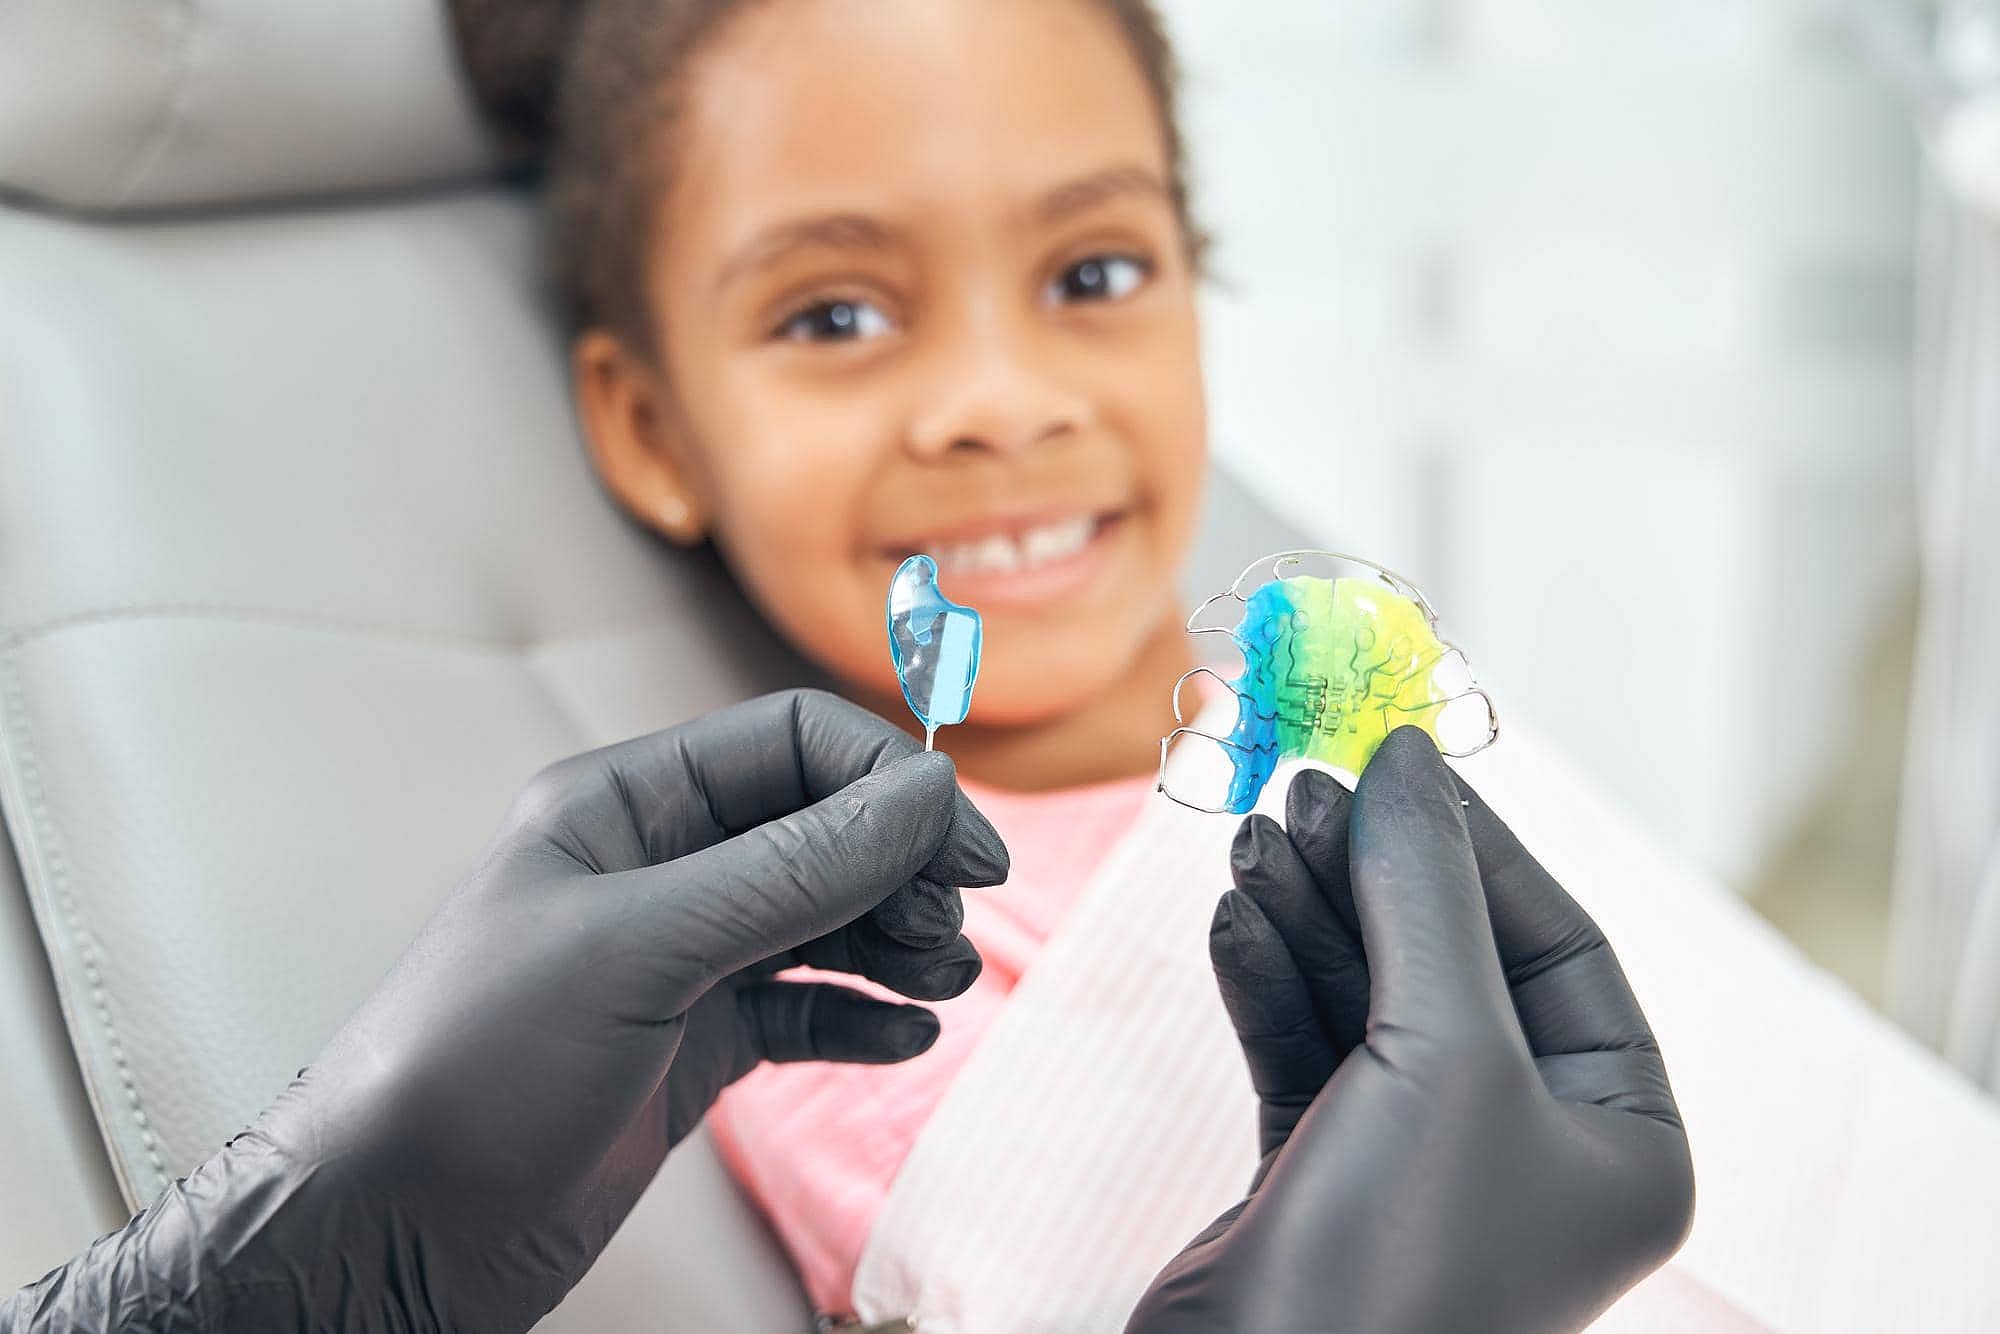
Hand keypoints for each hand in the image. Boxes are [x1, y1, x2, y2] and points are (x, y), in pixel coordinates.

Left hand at [5, 690, 1006, 1333]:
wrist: (389, 1231)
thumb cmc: (475, 1062)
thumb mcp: (642, 947)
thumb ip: (792, 870)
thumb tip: (927, 795)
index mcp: (627, 804)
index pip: (793, 744)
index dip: (890, 782)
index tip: (964, 846)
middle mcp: (660, 869)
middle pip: (823, 831)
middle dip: (902, 868)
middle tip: (954, 928)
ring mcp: (679, 961)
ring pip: (825, 921)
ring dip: (896, 942)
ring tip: (942, 982)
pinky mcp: (692, 1047)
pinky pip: (806, 1009)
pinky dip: (864, 1018)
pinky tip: (905, 1039)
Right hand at [1128, 727, 1693, 1333]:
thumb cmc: (1399, 1253)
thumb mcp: (1443, 1047)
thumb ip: (1427, 890)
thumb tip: (1407, 755)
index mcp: (1621, 1137)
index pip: (1563, 944)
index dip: (1479, 848)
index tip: (1396, 760)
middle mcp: (1532, 1147)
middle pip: (1453, 960)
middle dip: (1376, 875)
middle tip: (1304, 791)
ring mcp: (1424, 1162)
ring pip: (1369, 997)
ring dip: (1310, 915)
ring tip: (1255, 844)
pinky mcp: (1325, 1176)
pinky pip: (1306, 1047)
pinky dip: (1269, 979)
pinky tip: (1234, 922)